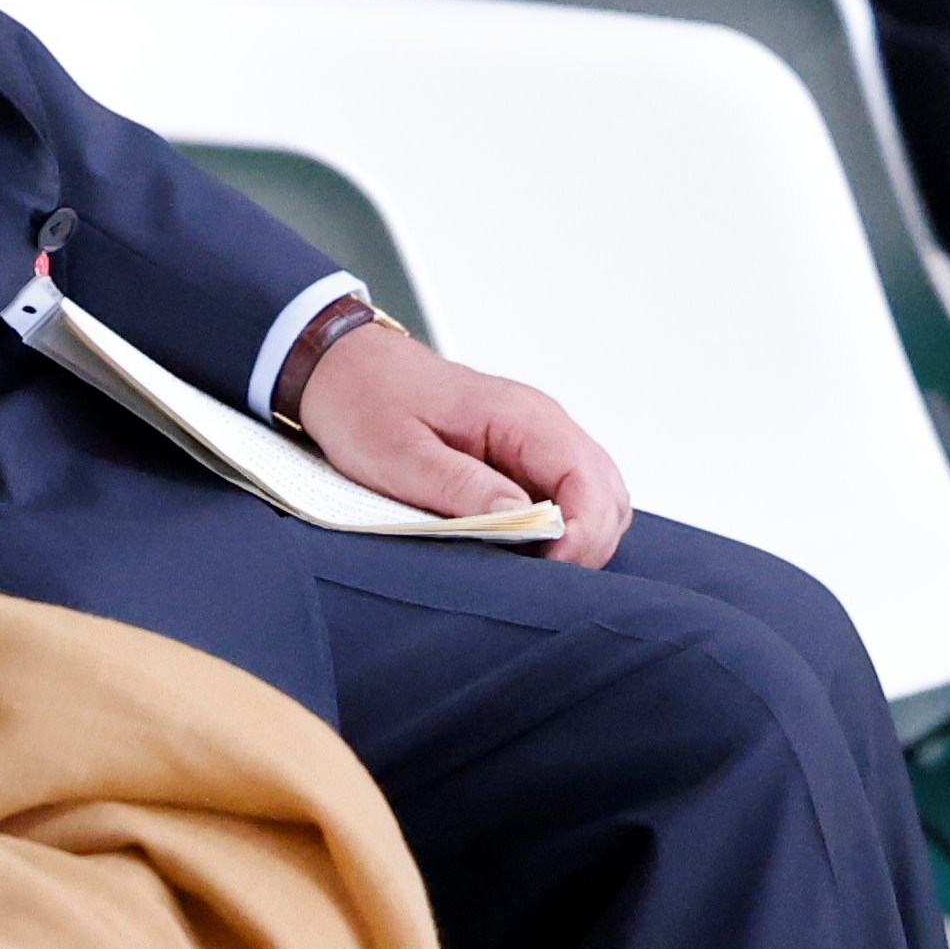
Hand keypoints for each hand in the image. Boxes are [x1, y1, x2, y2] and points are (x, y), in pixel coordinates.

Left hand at [293, 318, 628, 562]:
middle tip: (541, 580)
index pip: (589, 481)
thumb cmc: (365, 402)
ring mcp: (536, 442)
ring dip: (579, 540)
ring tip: (533, 570)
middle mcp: (542, 426)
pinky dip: (560, 530)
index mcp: (521, 417)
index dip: (583, 535)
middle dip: (588, 545)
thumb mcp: (400, 454)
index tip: (548, 569)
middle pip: (606, 495)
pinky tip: (524, 551)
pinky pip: (565, 498)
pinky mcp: (521, 459)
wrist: (342, 368)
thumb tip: (523, 521)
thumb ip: (462, 488)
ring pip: (595, 499)